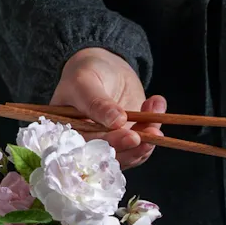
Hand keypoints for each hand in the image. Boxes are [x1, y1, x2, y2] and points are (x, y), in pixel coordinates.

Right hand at [50, 48, 165, 168]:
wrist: (104, 67)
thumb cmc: (86, 73)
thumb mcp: (85, 82)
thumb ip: (97, 103)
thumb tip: (116, 121)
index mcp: (69, 136)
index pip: (89, 150)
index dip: (110, 146)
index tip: (131, 137)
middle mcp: (90, 146)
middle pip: (112, 158)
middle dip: (134, 148)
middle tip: (151, 134)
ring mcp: (112, 145)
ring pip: (131, 154)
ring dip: (149, 140)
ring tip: (156, 117)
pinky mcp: (129, 140)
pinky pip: (144, 143)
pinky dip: (154, 126)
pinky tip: (156, 103)